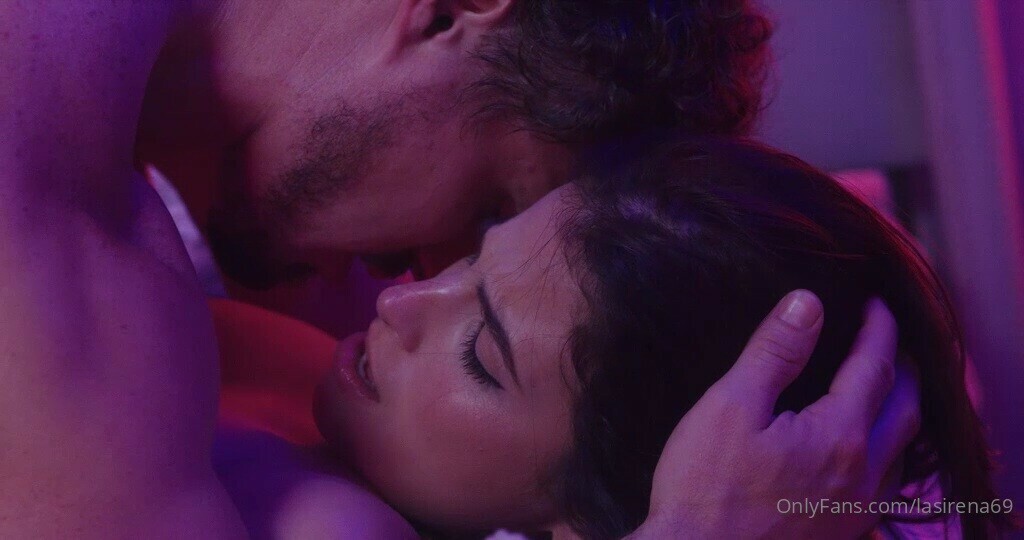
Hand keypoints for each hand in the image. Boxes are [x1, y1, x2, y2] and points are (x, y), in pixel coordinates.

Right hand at [632, 291, 920, 538]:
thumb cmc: (705, 488)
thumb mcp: (730, 407)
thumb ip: (773, 353)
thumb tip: (808, 302)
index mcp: (839, 437)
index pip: (875, 367)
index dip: (878, 329)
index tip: (876, 303)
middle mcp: (863, 476)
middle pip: (906, 408)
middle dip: (902, 367)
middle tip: (887, 339)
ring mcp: (857, 511)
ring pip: (902, 450)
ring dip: (900, 410)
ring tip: (884, 386)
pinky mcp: (842, 533)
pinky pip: (886, 483)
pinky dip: (887, 451)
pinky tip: (863, 449)